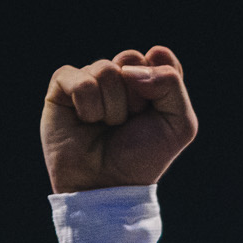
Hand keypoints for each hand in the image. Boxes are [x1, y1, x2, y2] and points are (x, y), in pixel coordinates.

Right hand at [42, 46, 197, 192]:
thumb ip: (172, 84)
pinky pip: (79, 79)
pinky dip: (88, 105)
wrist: (107, 185)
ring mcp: (90, 81)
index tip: (155, 109)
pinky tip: (86, 121)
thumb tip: (130, 67)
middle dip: (136, 96)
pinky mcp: (62, 88)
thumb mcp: (179, 125)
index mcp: (148, 84)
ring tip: (107, 126)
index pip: (160, 57)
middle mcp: (119, 79)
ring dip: (112, 107)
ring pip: (105, 69)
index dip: (160, 80)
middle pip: (131, 58)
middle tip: (130, 121)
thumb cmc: (142, 157)